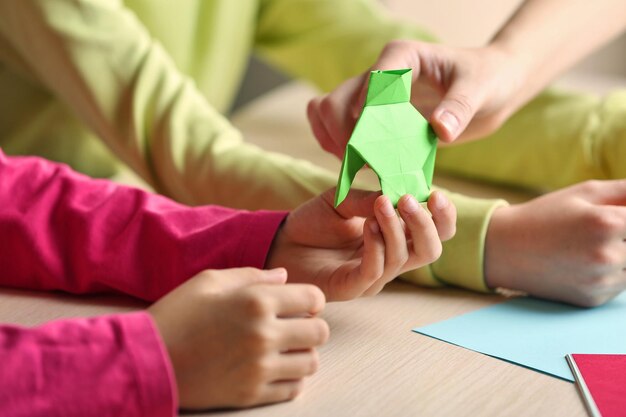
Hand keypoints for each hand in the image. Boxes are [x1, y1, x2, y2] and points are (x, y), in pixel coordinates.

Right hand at [148, 267, 328, 409]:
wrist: (147, 359)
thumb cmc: (177, 314)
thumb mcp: (209, 281)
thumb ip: (252, 275)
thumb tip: (284, 276)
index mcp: (256, 301)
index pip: (313, 298)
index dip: (311, 300)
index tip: (301, 304)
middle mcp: (263, 334)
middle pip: (319, 332)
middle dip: (311, 326)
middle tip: (294, 327)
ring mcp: (259, 368)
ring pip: (311, 363)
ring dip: (303, 353)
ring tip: (284, 349)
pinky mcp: (251, 394)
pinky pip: (293, 389)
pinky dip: (290, 378)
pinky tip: (274, 368)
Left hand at [266, 188, 455, 300]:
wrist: (282, 241)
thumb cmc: (315, 221)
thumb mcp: (343, 200)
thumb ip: (370, 198)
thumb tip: (398, 192)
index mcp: (396, 235)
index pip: (436, 231)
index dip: (443, 216)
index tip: (435, 194)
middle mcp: (392, 258)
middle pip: (430, 250)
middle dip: (425, 223)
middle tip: (408, 200)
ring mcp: (374, 275)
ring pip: (403, 258)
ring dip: (394, 228)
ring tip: (378, 204)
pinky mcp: (353, 287)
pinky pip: (375, 271)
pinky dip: (376, 246)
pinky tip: (366, 225)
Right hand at [307, 40, 526, 157]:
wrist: (490, 88)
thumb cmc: (488, 80)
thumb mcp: (480, 90)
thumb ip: (459, 108)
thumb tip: (439, 130)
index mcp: (402, 58)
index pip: (372, 81)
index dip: (365, 113)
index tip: (368, 142)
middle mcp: (379, 73)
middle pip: (337, 100)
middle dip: (344, 135)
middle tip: (366, 164)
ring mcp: (371, 95)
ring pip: (327, 111)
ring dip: (334, 141)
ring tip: (358, 166)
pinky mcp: (371, 115)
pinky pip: (334, 126)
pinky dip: (335, 145)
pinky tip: (357, 165)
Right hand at [485, 180, 625, 306]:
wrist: (502, 249)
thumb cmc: (544, 216)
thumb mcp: (585, 192)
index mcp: (605, 223)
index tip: (623, 220)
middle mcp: (606, 255)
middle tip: (606, 232)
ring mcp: (600, 281)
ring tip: (595, 244)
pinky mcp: (593, 299)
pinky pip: (622, 285)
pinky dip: (615, 273)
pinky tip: (586, 262)